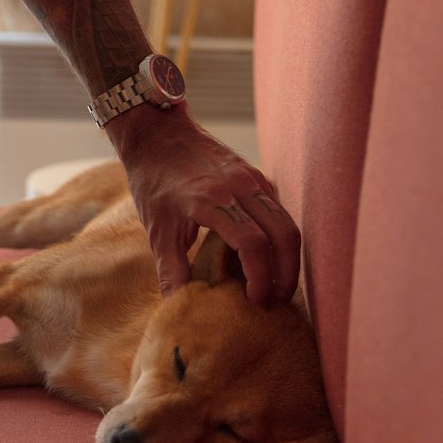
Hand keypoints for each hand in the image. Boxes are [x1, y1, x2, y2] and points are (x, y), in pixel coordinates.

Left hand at [104, 102, 300, 304]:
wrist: (157, 133)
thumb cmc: (154, 180)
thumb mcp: (156, 229)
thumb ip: (171, 270)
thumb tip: (179, 308)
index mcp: (212, 200)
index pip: (252, 244)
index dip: (261, 278)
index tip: (255, 302)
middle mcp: (240, 186)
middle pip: (284, 234)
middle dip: (287, 274)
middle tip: (275, 302)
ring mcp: (252, 178)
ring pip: (287, 222)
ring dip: (288, 258)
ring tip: (275, 286)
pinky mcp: (256, 175)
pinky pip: (278, 210)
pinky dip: (279, 238)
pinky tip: (265, 257)